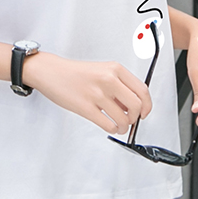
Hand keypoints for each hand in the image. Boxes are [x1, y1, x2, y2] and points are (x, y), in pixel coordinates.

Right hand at [23, 51, 151, 134]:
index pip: (142, 90)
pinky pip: (108, 125)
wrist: (50, 72)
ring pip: (123, 118)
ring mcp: (97, 94)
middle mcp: (108, 79)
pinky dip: (113, 129)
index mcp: (115, 69)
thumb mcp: (102, 71)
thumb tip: (133, 106)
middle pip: (136, 105)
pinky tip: (109, 126)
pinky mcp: (85, 107)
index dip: (147, 105)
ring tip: (119, 126)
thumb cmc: (75, 73)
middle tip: (130, 120)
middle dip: (136, 117)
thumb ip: (118, 86)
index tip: (144, 113)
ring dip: (124, 127)